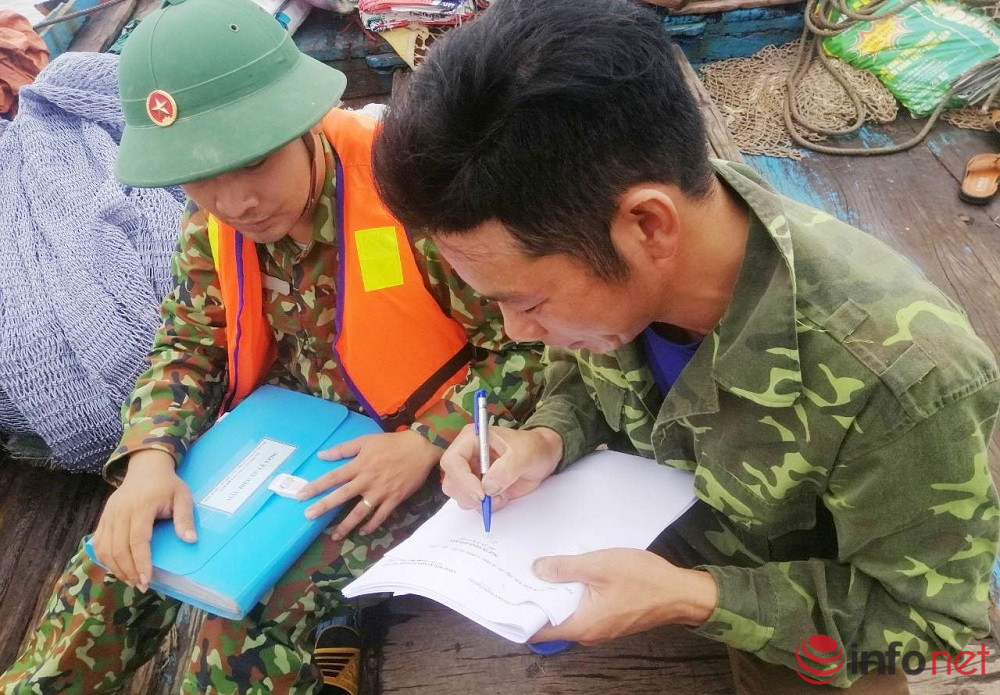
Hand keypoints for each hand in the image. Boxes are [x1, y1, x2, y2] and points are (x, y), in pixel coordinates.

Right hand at [91, 449, 195, 591]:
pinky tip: (117, 568)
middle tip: (141, 586)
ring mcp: (109, 515)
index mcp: (141, 507)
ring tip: (131, 580)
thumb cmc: (167, 485)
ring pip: (105, 548)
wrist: (146, 468)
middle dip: (129, 571)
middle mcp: (121, 512)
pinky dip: (105, 558)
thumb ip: (185, 518)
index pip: (137, 540)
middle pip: (119, 548)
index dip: (141, 562)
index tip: (147, 579)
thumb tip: (190, 540)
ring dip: (116, 568)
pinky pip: (99, 542)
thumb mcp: (182, 497)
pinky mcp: (103, 517)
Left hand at [297, 430, 441, 540]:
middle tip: (309, 516)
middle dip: (324, 507)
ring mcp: (380, 492)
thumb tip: (322, 455)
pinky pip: (380, 516)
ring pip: (360, 512)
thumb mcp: (366, 441)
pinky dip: (371, 525)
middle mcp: (366, 481)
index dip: (316, 487)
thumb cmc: (392, 443)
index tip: (301, 496)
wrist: (421, 449)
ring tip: (335, 536)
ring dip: (346, 525)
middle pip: (341, 496)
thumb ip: (344, 449)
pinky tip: (363, 532)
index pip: (333, 477)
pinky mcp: (394, 499)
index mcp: (359, 465)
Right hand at [438, 425, 562, 510]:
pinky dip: (485, 507)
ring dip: (479, 502)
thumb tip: (488, 488)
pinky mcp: (478, 488)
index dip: (462, 479)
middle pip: (451, 482)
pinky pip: (472, 504)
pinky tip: (502, 497)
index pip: (452, 461)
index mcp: (471, 440)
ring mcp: (471, 474)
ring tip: (502, 495)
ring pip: (459, 495)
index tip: (480, 494)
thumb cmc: (533, 448)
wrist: (542, 458)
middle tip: (490, 500)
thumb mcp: (524, 454)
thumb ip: (506, 469)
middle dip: (469, 495)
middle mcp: (466, 457)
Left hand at [529, 548, 717, 644]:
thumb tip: (536, 570)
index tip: (508, 591)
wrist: (681, 592)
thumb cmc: (643, 579)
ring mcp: (601, 626)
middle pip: (552, 619)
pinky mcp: (611, 617)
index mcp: (582, 626)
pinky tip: (571, 571)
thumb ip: (564, 569)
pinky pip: (584, 607)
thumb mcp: (598, 566)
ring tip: (543, 566)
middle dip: (537, 596)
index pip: (540, 629)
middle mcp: (589, 632)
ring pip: (569, 611)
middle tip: (521, 571)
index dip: (522, 612)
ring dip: (557, 592)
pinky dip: (574, 592)